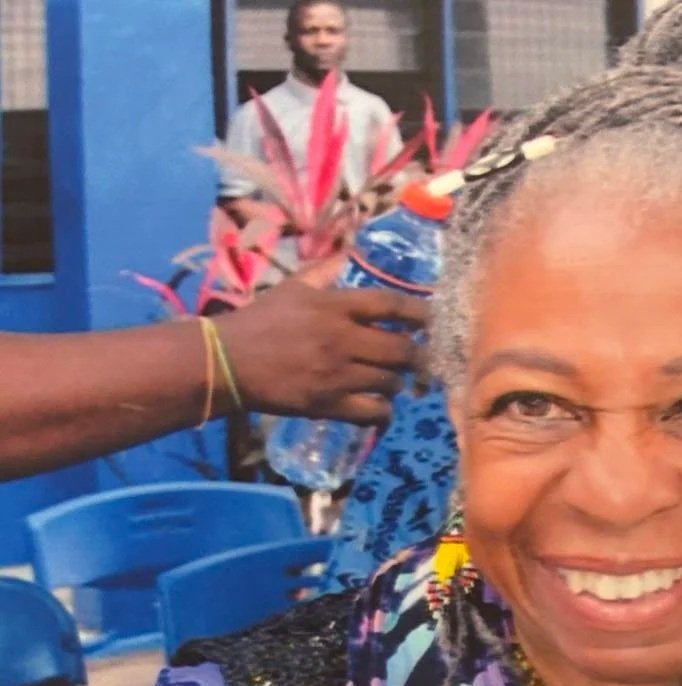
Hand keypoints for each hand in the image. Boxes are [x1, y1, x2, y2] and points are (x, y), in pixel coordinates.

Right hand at [215, 279, 426, 425]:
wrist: (229, 361)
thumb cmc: (260, 321)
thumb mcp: (293, 288)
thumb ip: (325, 272)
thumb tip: (351, 254)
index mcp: (334, 308)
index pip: (390, 306)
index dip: (418, 313)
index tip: (428, 319)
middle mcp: (342, 340)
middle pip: (400, 349)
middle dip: (415, 354)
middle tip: (415, 357)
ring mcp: (338, 376)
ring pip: (391, 382)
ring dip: (397, 382)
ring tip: (392, 380)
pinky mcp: (330, 405)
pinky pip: (374, 413)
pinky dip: (383, 411)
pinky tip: (380, 407)